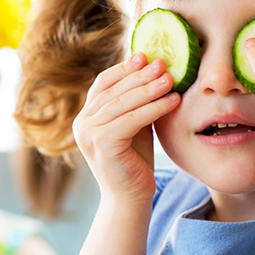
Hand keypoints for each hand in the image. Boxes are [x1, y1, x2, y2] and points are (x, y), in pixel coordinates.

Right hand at [73, 52, 179, 205]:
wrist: (130, 199)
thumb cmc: (135, 162)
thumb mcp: (135, 125)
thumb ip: (136, 103)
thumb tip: (153, 70)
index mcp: (86, 116)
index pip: (103, 83)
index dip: (124, 68)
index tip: (146, 55)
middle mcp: (82, 123)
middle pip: (113, 90)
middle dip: (140, 75)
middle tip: (164, 63)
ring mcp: (89, 134)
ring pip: (122, 103)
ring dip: (149, 89)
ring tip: (171, 79)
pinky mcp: (102, 145)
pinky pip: (130, 120)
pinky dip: (153, 108)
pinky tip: (172, 101)